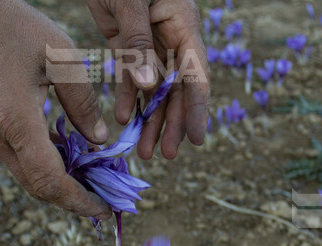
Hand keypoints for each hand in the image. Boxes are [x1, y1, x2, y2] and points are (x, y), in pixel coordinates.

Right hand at [0, 0, 111, 218]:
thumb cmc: (13, 26)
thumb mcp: (61, 58)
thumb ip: (83, 103)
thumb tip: (97, 142)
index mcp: (15, 120)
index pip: (50, 180)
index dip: (79, 201)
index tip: (104, 210)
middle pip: (37, 185)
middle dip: (72, 199)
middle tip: (104, 202)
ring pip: (27, 174)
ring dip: (59, 183)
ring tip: (93, 181)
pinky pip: (18, 157)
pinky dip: (45, 164)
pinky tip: (69, 157)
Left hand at [86, 0, 209, 158]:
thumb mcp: (130, 2)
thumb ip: (139, 44)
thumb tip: (151, 88)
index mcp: (183, 25)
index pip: (196, 75)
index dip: (197, 110)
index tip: (197, 141)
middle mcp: (172, 36)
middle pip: (178, 88)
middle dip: (171, 123)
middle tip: (164, 155)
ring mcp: (150, 40)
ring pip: (156, 87)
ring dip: (150, 118)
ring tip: (141, 149)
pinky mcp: (128, 40)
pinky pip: (133, 75)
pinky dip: (129, 97)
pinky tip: (123, 119)